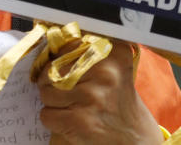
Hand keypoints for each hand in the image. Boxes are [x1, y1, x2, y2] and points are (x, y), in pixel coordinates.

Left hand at [37, 40, 163, 144]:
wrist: (135, 136)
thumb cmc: (116, 98)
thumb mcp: (112, 66)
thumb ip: (87, 49)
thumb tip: (50, 44)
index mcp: (112, 53)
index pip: (66, 46)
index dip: (57, 58)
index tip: (62, 66)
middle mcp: (104, 73)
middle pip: (51, 69)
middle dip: (49, 81)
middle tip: (64, 89)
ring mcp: (92, 97)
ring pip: (46, 93)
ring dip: (51, 102)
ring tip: (71, 105)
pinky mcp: (81, 121)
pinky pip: (46, 114)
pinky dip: (52, 119)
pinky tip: (70, 119)